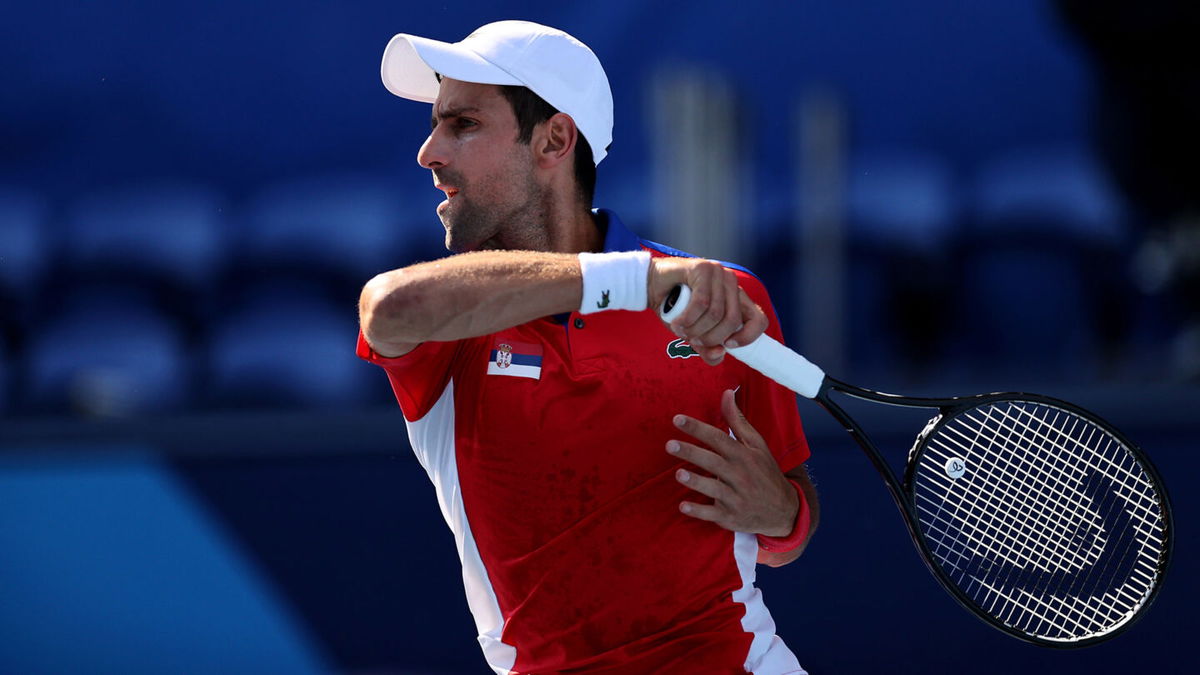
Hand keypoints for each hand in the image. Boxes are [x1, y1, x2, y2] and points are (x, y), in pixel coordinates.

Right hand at [648, 257, 767, 364]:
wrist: (650, 286)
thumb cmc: (674, 308)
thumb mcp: (694, 333)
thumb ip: (708, 347)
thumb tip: (720, 353)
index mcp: (736, 299)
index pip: (758, 319)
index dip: (748, 337)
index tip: (727, 346)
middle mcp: (731, 284)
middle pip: (733, 320)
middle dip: (711, 338)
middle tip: (693, 340)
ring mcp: (719, 274)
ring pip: (716, 313)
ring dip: (695, 329)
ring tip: (681, 331)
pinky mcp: (703, 268)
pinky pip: (702, 302)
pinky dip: (688, 318)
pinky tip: (677, 323)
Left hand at [666, 390, 798, 536]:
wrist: (783, 511)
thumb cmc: (765, 472)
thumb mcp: (756, 445)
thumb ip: (738, 421)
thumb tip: (726, 393)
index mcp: (744, 456)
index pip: (718, 438)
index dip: (698, 428)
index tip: (677, 419)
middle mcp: (740, 476)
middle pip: (713, 462)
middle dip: (691, 452)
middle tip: (669, 444)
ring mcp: (735, 498)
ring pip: (713, 489)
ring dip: (696, 481)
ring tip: (679, 474)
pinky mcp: (730, 517)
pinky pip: (712, 514)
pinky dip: (699, 512)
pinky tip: (683, 506)